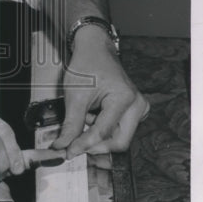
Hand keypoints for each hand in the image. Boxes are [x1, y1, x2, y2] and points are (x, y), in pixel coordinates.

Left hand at [52, 29, 148, 156]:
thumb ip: (71, 124)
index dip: (84, 145)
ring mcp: (138, 109)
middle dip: (95, 145)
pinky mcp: (134, 111)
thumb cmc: (87, 65)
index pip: (104, 132)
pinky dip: (102, 128)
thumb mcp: (74, 95)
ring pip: (118, 137)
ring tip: (84, 116)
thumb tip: (63, 146)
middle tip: (74, 145)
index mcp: (125, 99)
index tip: (68, 152)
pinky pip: (118, 130)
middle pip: (118, 141)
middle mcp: (137, 105)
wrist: (94, 49)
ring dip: (98, 134)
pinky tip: (92, 114)